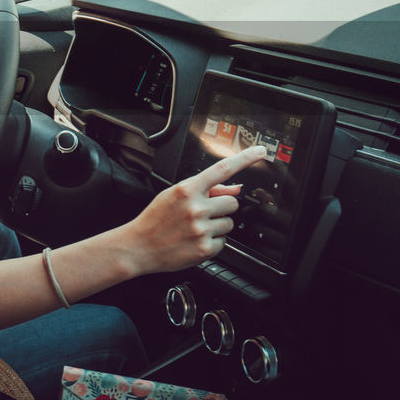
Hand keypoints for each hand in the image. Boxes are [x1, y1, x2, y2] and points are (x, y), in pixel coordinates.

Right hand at [121, 145, 266, 274]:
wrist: (138, 246)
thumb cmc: (155, 219)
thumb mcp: (174, 196)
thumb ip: (205, 191)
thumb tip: (234, 189)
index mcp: (186, 189)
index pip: (222, 169)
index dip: (245, 158)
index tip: (261, 150)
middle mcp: (195, 207)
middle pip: (232, 203)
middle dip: (222, 208)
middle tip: (203, 214)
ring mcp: (201, 229)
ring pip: (229, 224)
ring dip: (217, 226)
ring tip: (195, 229)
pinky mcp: (205, 249)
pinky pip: (223, 242)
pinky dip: (212, 243)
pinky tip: (194, 241)